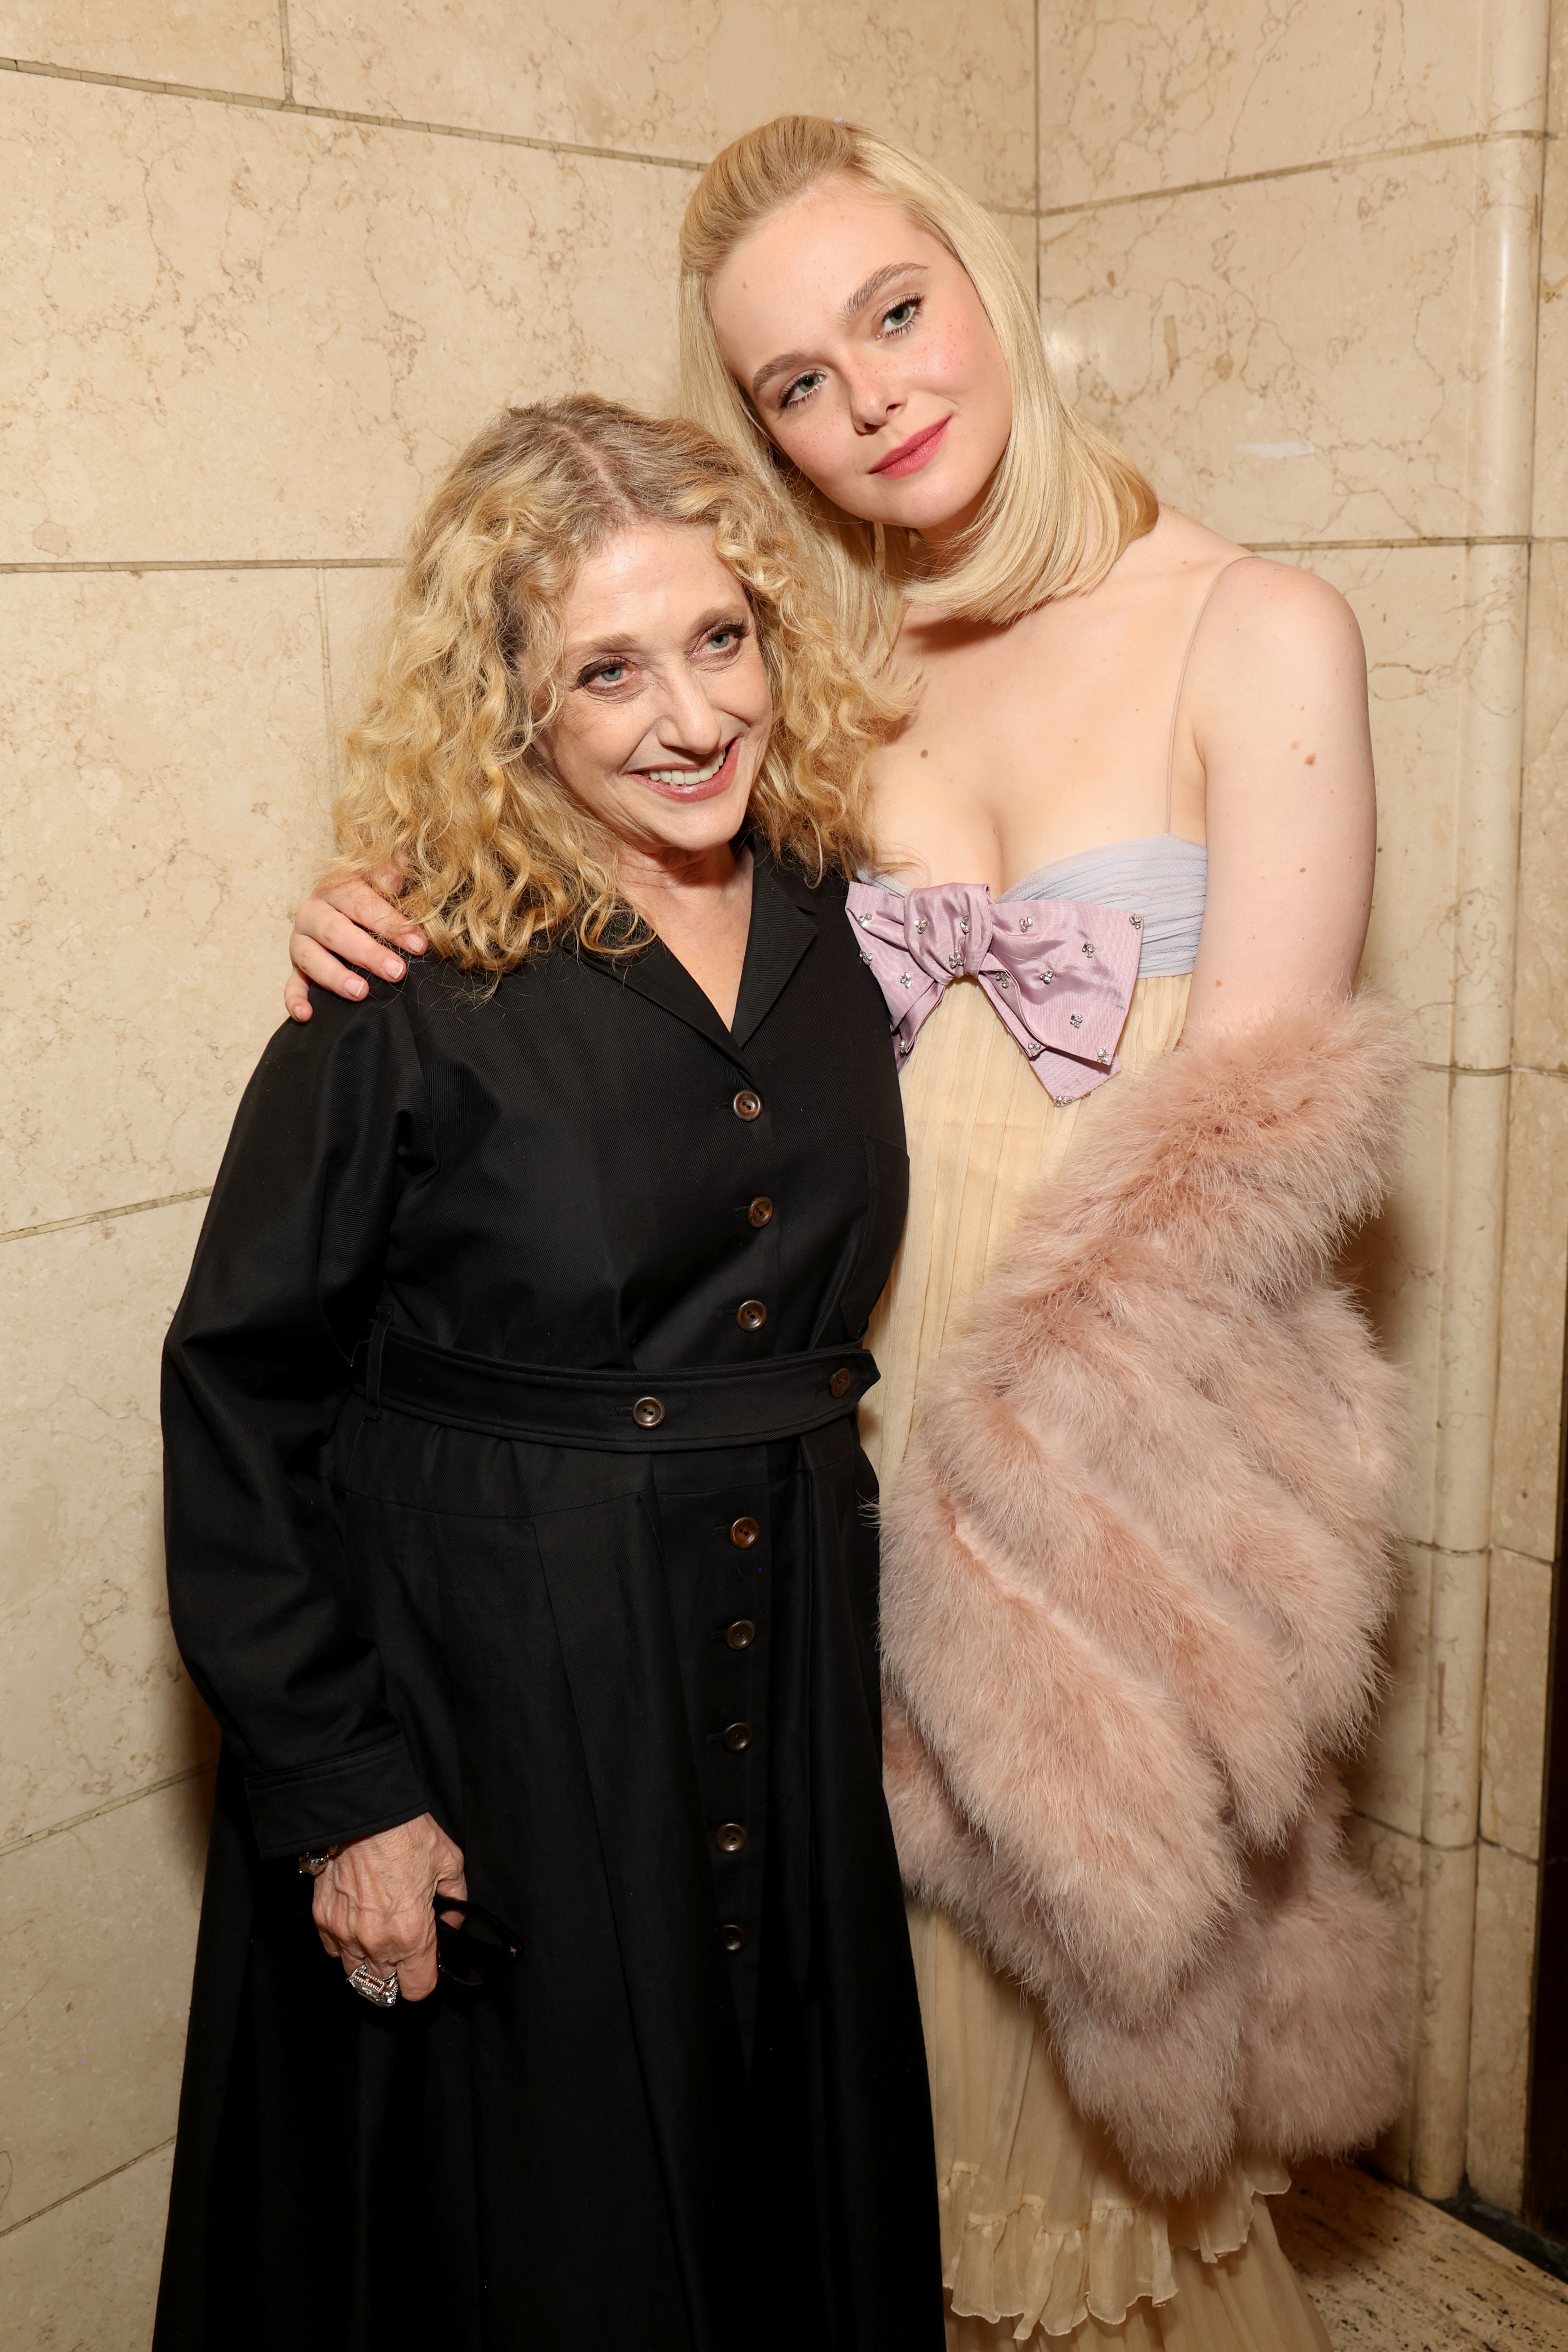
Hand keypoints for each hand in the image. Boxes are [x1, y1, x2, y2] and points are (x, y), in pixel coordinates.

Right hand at [285, 863, 424, 1021]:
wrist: (346, 910)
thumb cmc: (373, 898)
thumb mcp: (383, 879)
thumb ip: (390, 872)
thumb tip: (400, 865)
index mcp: (336, 888)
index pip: (361, 904)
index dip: (390, 923)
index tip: (417, 944)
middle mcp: (313, 913)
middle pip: (336, 932)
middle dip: (367, 953)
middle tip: (396, 971)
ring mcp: (302, 943)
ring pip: (311, 958)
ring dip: (335, 977)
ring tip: (361, 992)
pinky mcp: (297, 969)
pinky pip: (292, 985)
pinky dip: (296, 1000)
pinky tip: (307, 1015)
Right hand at [311, 1813, 465, 2001]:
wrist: (365, 1811)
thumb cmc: (405, 1833)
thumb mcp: (449, 1863)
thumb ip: (456, 1901)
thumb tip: (451, 1923)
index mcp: (411, 1933)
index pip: (417, 1988)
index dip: (425, 1978)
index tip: (427, 1965)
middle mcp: (375, 1941)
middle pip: (384, 1985)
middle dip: (397, 1971)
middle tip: (404, 1947)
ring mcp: (344, 1933)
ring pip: (356, 1972)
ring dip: (369, 1962)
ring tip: (379, 1937)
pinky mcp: (323, 1919)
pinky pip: (333, 1949)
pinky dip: (345, 1943)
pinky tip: (358, 1921)